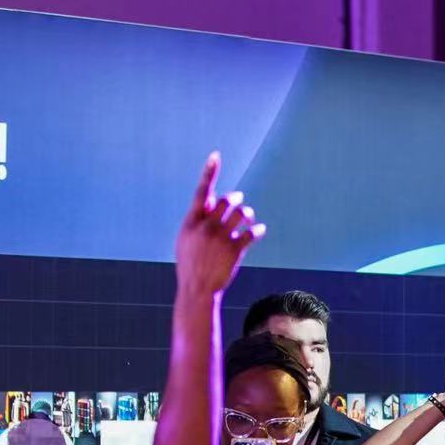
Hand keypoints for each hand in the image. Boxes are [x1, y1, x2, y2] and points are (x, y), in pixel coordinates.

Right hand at [175, 152, 264, 296]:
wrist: (197, 289)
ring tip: (247, 218)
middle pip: (226, 200)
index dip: (209, 173)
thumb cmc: (190, 264)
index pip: (201, 192)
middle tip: (238, 201)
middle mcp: (206, 226)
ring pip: (241, 213)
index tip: (216, 156)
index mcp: (191, 222)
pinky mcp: (235, 249)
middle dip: (235, 199)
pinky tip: (258, 231)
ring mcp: (221, 237)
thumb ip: (197, 220)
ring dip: (247, 213)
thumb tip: (210, 201)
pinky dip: (257, 230)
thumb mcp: (186, 240)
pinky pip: (252, 232)